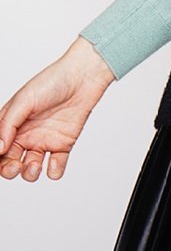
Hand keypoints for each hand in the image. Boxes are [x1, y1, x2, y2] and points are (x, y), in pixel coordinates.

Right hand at [0, 35, 115, 182]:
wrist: (84, 77)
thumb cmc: (52, 81)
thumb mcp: (24, 99)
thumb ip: (8, 124)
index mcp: (12, 124)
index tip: (1, 157)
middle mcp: (26, 135)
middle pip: (10, 163)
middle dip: (9, 170)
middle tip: (16, 166)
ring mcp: (45, 140)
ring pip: (31, 168)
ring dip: (30, 174)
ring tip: (35, 165)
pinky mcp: (63, 144)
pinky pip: (56, 166)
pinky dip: (54, 171)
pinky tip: (54, 163)